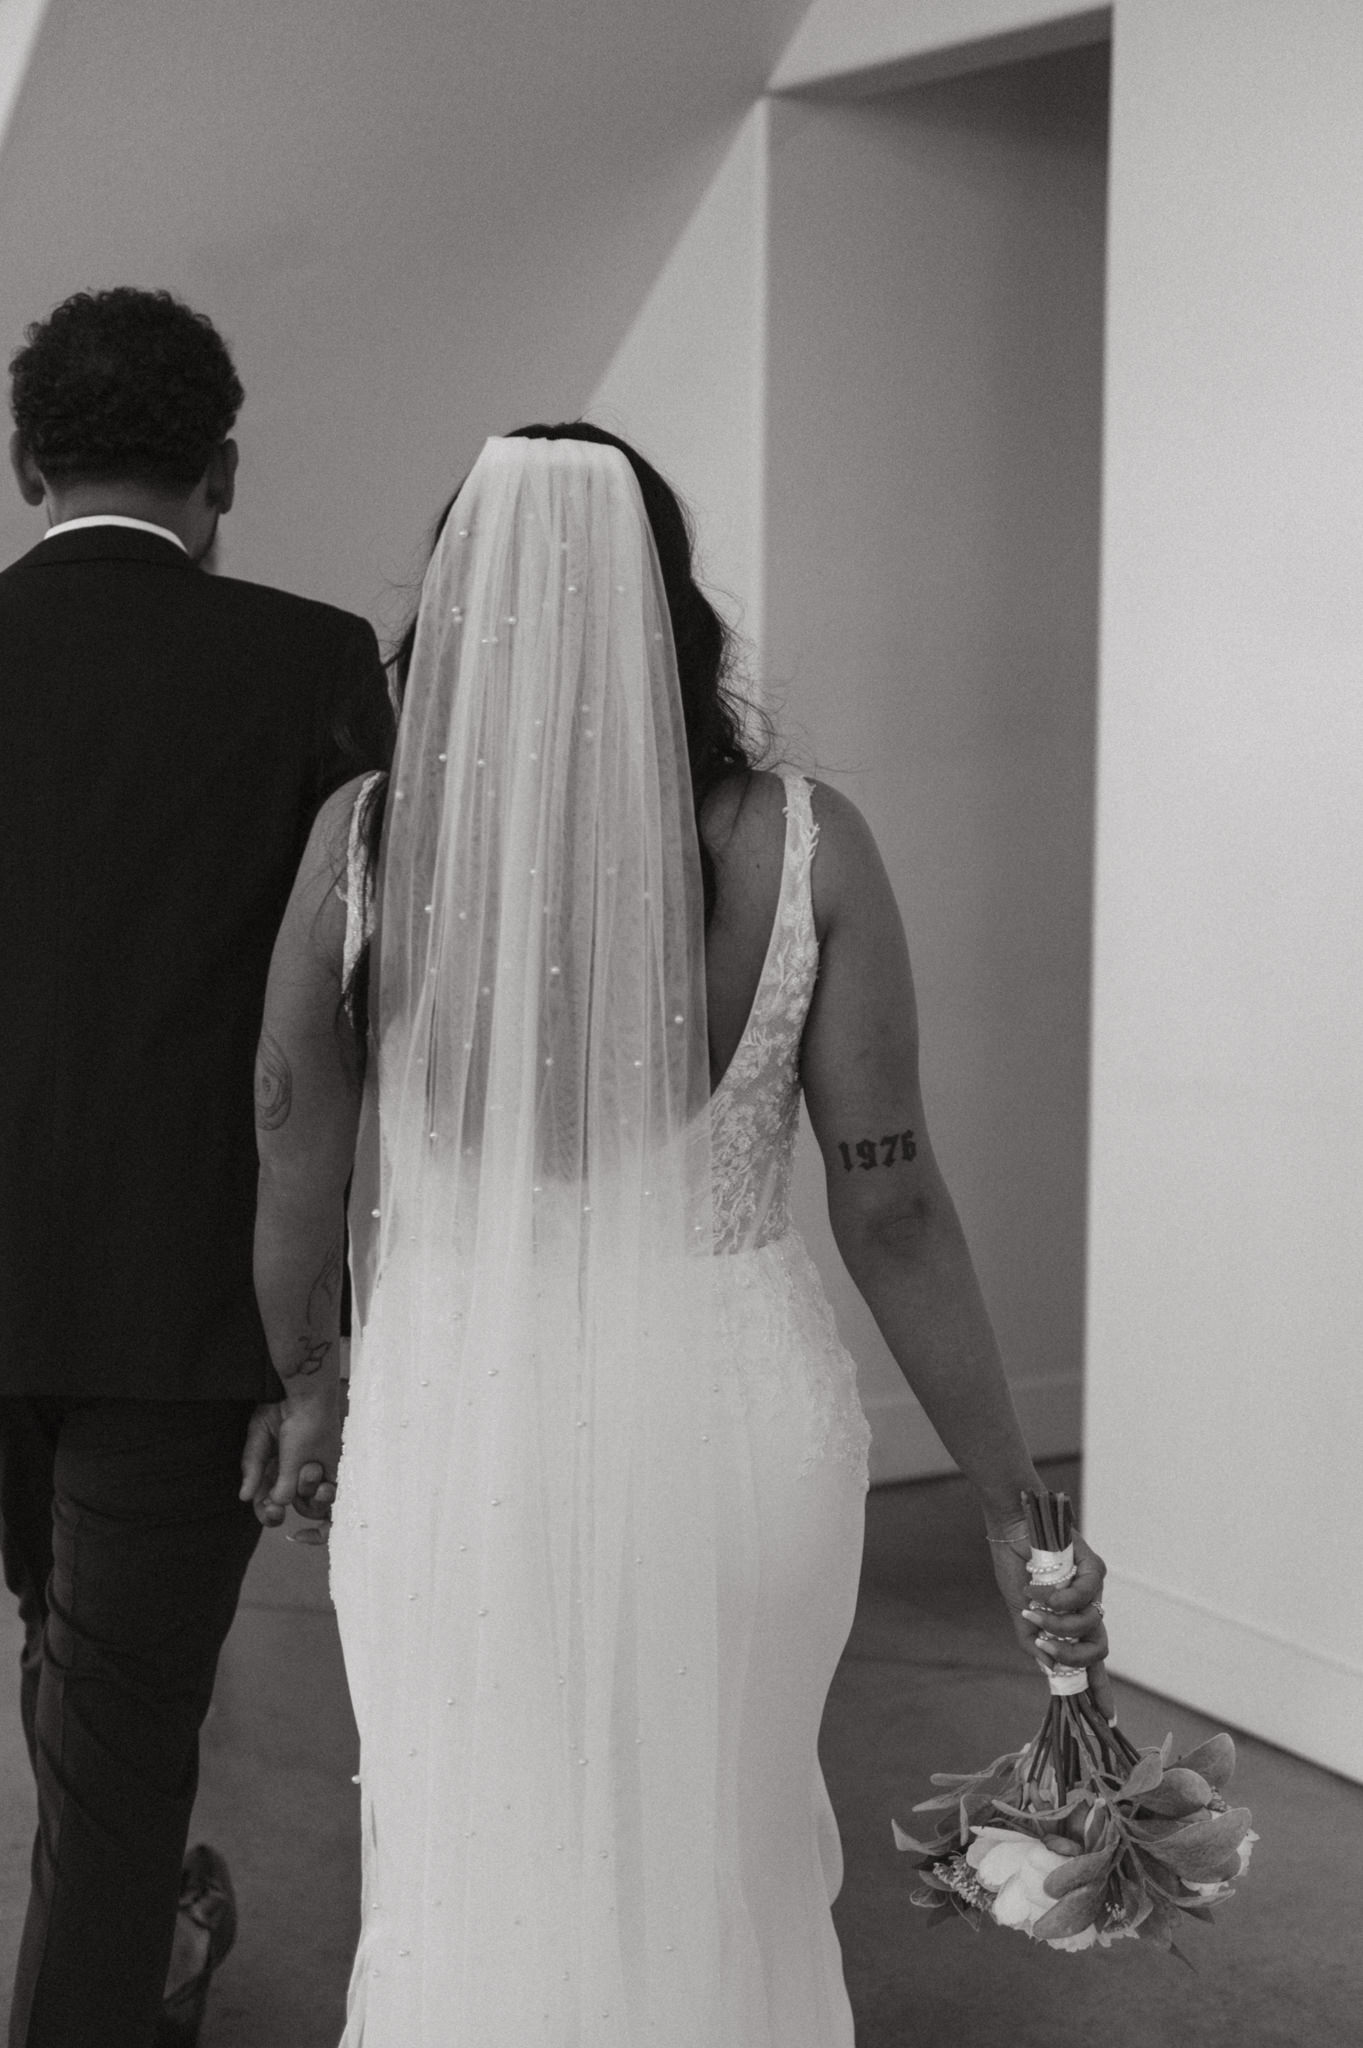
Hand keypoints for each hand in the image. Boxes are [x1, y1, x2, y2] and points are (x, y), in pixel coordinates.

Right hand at [239, 1391, 340, 1532]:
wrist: (308, 1395)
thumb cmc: (280, 1411)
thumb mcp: (259, 1438)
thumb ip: (253, 1467)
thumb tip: (244, 1497)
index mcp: (268, 1474)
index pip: (264, 1505)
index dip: (267, 1514)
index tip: (271, 1510)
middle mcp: (289, 1478)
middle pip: (285, 1509)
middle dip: (281, 1510)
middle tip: (279, 1506)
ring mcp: (311, 1476)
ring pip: (309, 1504)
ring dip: (307, 1492)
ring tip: (309, 1468)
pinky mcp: (331, 1470)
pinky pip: (331, 1494)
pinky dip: (326, 1494)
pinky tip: (324, 1485)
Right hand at [986, 1514, 1112, 1720]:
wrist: (1011, 1528)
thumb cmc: (1015, 1568)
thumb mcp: (1020, 1613)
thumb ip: (1033, 1642)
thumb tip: (1048, 1669)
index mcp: (1071, 1625)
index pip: (1091, 1664)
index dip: (1100, 1691)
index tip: (1105, 1719)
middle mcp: (1087, 1611)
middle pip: (1097, 1651)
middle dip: (1071, 1656)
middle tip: (1045, 1646)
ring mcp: (1093, 1591)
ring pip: (1089, 1626)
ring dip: (1056, 1622)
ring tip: (1033, 1607)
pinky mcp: (1094, 1569)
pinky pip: (1086, 1596)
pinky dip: (1059, 1597)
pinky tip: (1038, 1589)